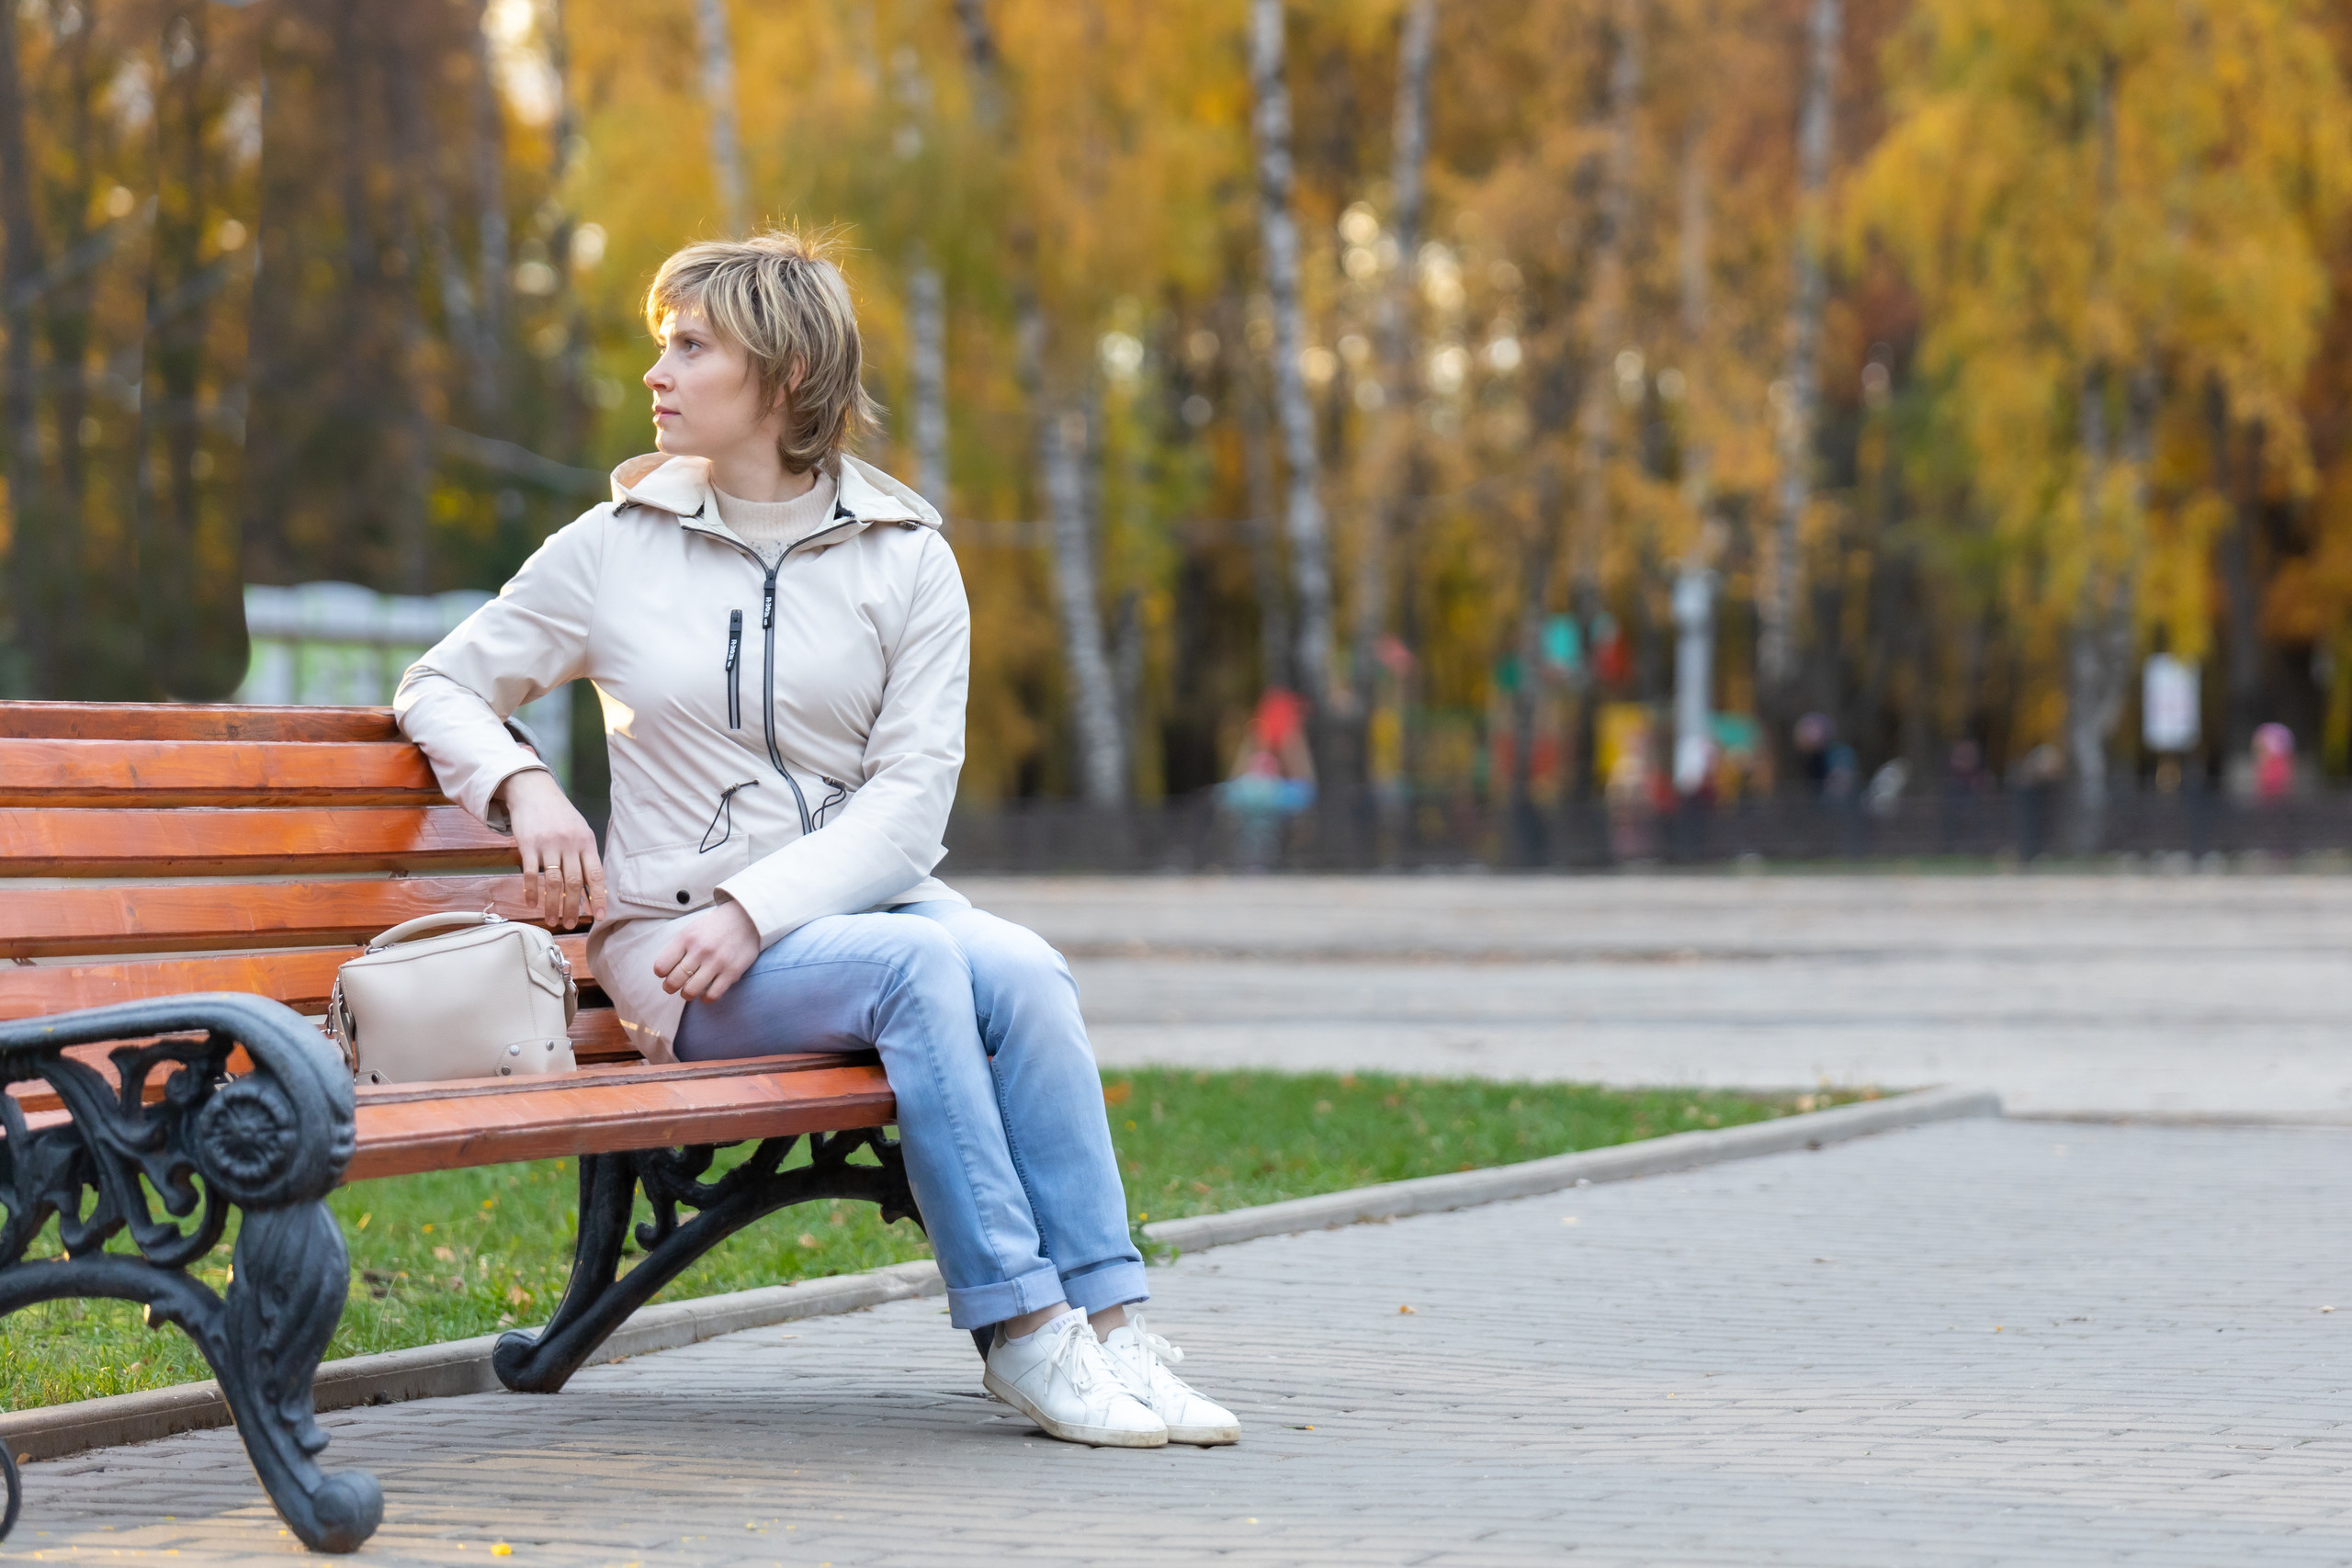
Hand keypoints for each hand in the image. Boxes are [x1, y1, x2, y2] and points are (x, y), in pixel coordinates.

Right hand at [498, 769, 605, 929]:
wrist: (534, 791)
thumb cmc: (560, 815)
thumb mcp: (580, 830)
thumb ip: (586, 856)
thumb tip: (594, 886)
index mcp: (586, 842)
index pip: (596, 875)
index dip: (598, 897)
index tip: (599, 916)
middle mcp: (570, 844)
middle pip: (574, 883)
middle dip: (573, 907)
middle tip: (571, 924)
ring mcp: (549, 844)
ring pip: (553, 882)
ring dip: (552, 905)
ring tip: (552, 920)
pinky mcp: (528, 844)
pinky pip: (531, 873)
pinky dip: (531, 891)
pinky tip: (531, 903)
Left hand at [654, 900, 761, 1002]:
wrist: (746, 919)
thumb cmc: (714, 927)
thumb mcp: (691, 930)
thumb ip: (678, 949)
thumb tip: (664, 972)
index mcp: (686, 938)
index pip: (661, 966)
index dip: (661, 973)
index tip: (666, 973)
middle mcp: (700, 950)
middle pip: (674, 981)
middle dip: (670, 987)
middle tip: (673, 986)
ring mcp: (717, 962)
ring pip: (691, 991)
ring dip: (686, 994)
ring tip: (689, 990)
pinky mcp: (732, 972)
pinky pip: (713, 995)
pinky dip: (706, 998)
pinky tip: (706, 993)